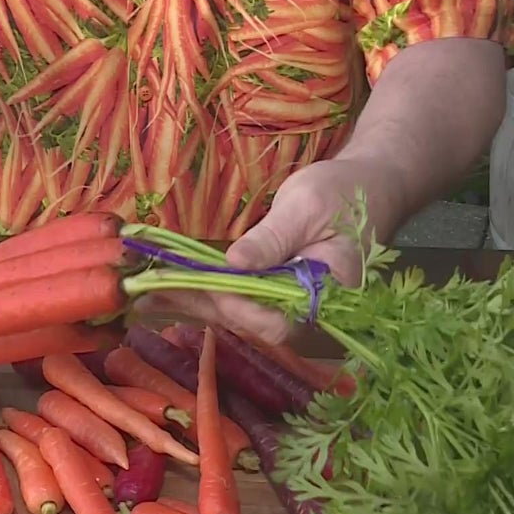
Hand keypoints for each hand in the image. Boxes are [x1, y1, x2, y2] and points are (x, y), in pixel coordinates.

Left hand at [139, 157, 394, 342]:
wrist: (371, 188)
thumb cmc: (345, 193)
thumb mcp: (305, 207)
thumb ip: (271, 240)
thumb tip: (235, 265)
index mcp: (332, 299)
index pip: (277, 322)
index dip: (235, 307)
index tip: (196, 286)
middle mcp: (314, 319)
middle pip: (250, 324)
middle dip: (199, 306)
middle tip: (147, 293)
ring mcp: (296, 315)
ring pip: (239, 318)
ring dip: (192, 305)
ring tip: (141, 299)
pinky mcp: (279, 303)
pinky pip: (240, 306)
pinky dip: (203, 298)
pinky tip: (164, 296)